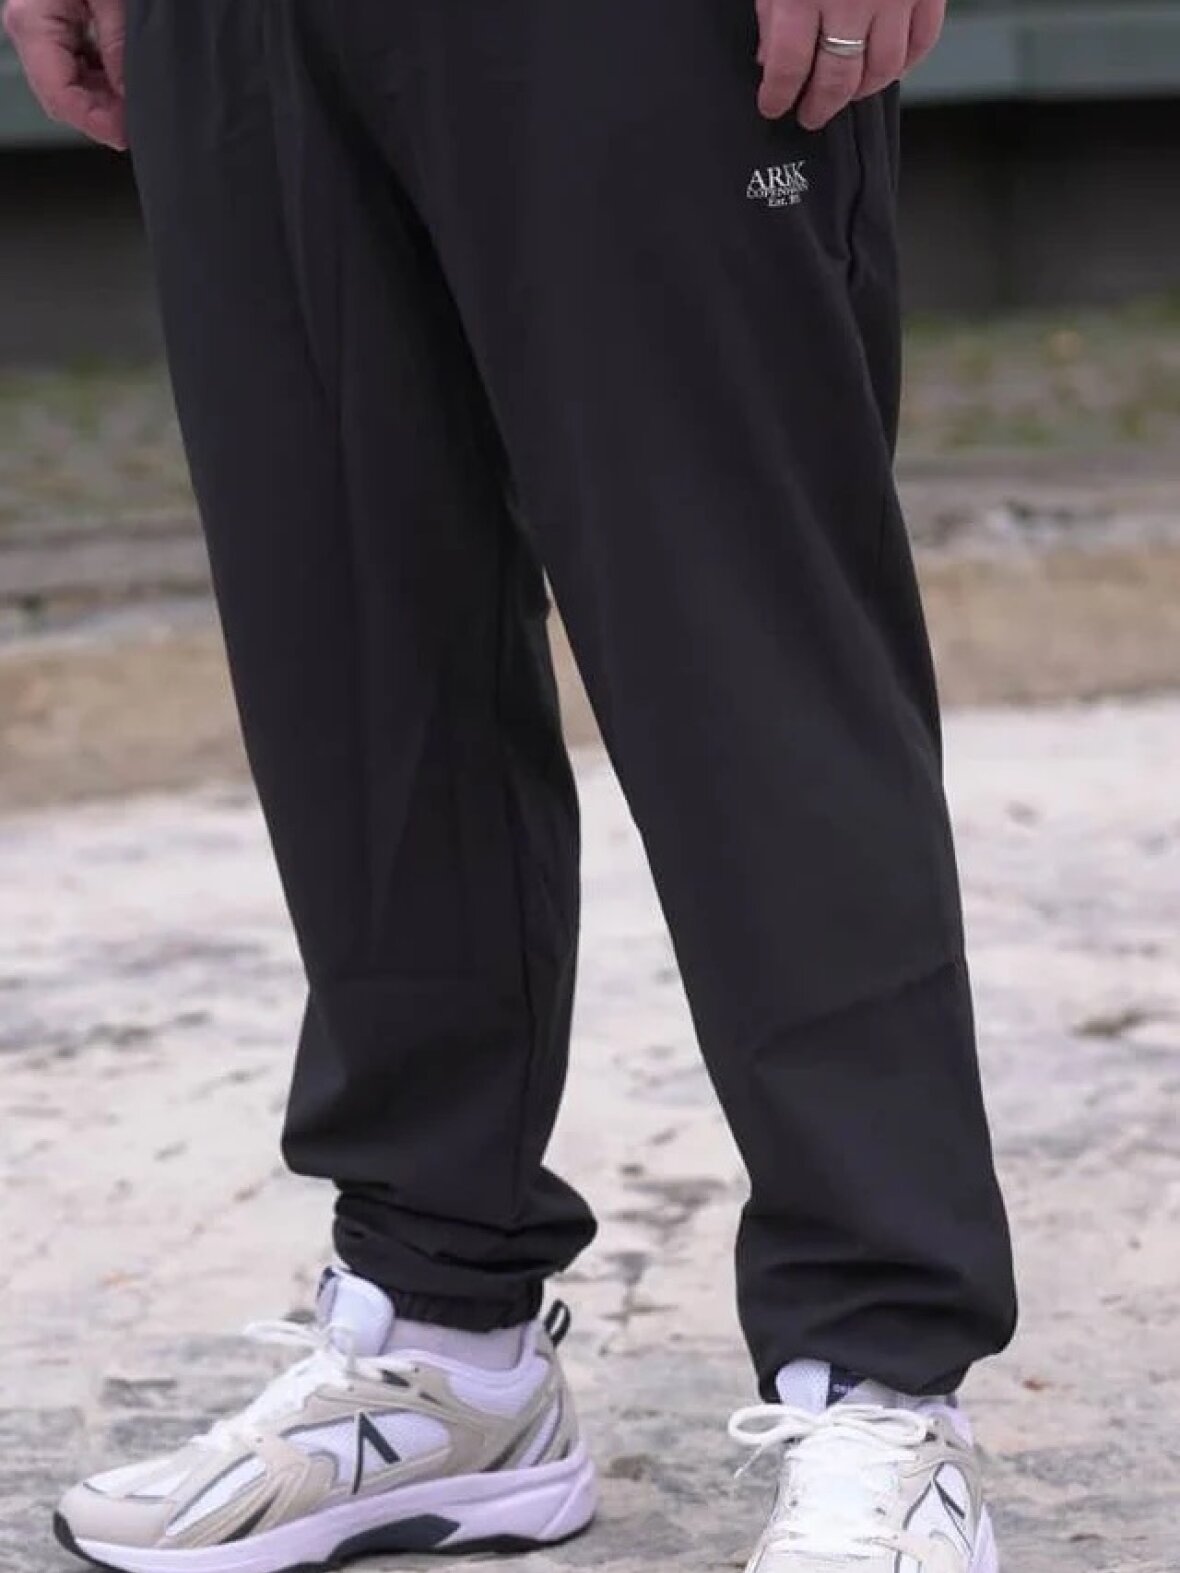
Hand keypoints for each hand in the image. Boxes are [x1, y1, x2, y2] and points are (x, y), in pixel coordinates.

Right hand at [3, 0, 126, 149]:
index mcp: (32, 22)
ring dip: (105, 100)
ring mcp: (41, 26)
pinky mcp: (58, 21)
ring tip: (137, 105)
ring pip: (73, 84)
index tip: (124, 137)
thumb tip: (128, 94)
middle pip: (64, 96)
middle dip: (102, 116)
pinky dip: (104, 78)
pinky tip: (126, 83)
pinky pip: (78, 63)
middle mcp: (30, 28)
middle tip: (138, 125)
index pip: (58, 96)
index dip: (94, 124)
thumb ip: (117, 44)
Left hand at [755, 0, 945, 128]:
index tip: (773, 106)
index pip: (788, 67)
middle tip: (810, 114)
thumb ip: (772, 11)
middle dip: (820, 106)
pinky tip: (888, 68)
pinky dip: (906, 63)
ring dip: (862, 90)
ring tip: (846, 92)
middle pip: (837, 79)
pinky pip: (923, 41)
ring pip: (883, 69)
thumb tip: (769, 60)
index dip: (778, 96)